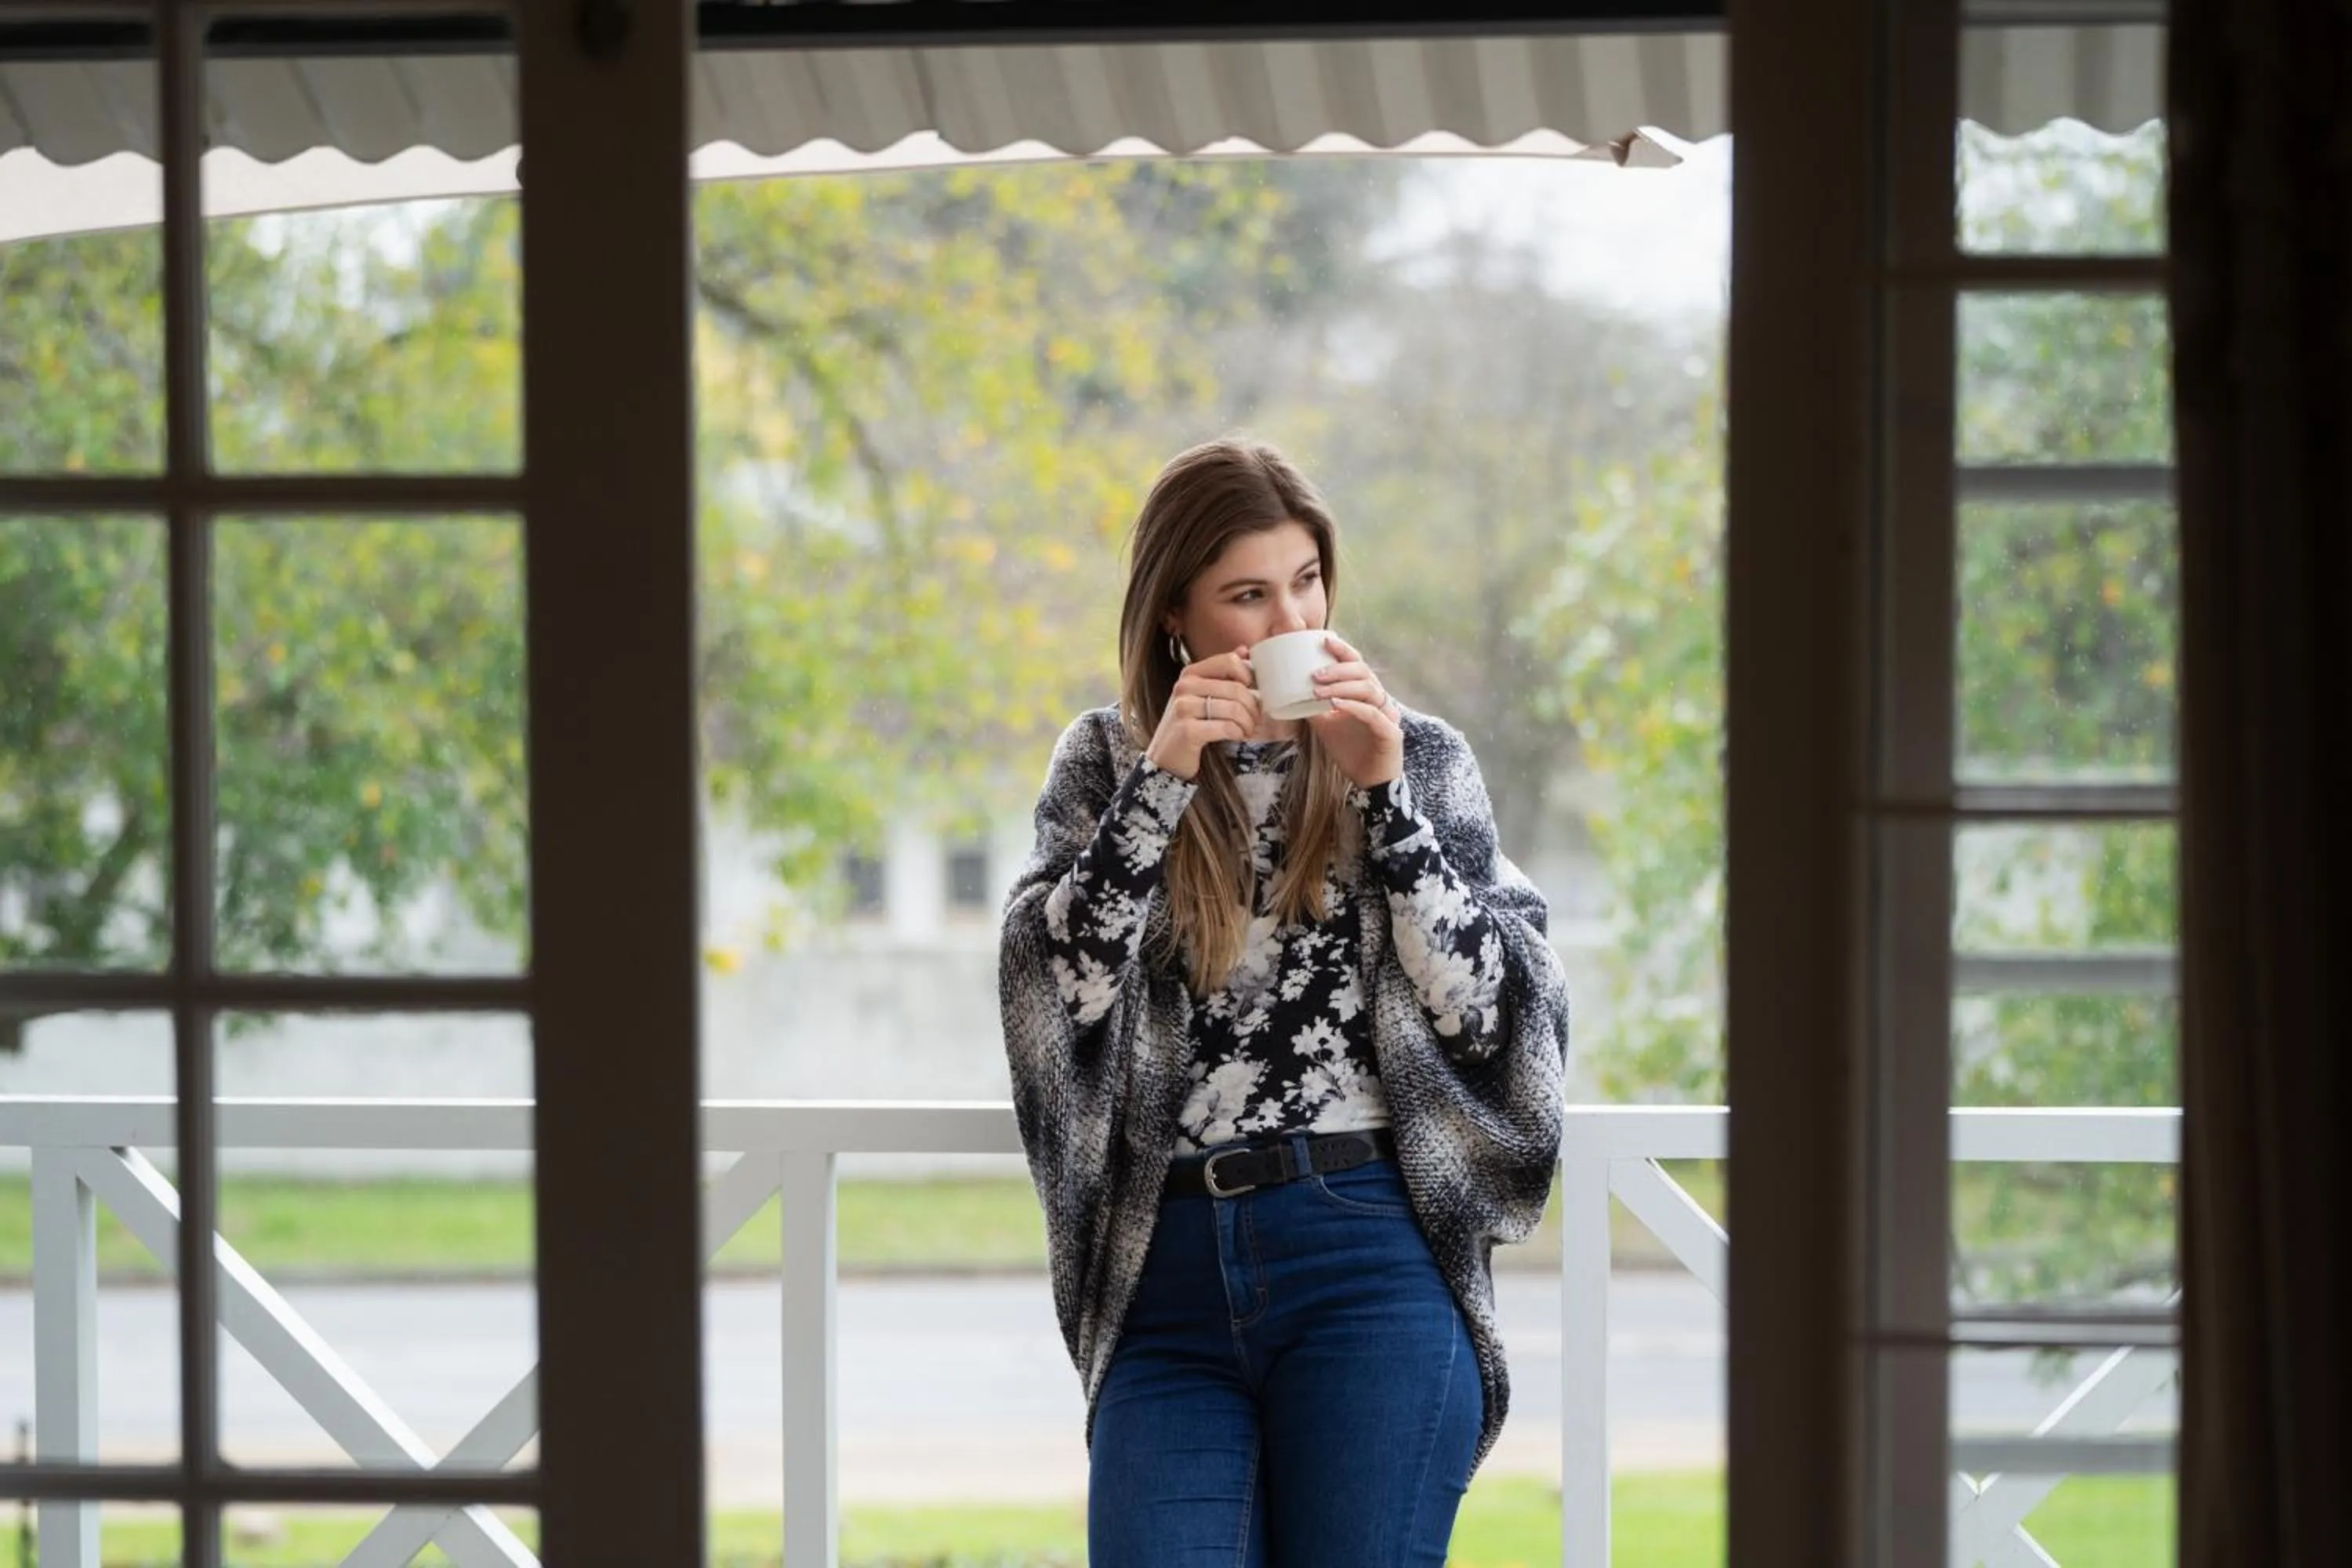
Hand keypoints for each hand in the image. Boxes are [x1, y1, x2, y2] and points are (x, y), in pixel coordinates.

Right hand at [1146, 648, 1260, 780]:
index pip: (1229, 661)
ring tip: (1247, 730)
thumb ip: (1222, 672)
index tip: (1252, 692)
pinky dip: (1237, 733)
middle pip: (1236, 688)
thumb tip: (1244, 650)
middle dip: (1253, 707)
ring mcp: (1183, 708)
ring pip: (1234, 708)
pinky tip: (1237, 736)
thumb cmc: (1189, 723)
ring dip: (1247, 723)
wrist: (1167, 756)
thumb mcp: (1202, 694)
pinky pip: (1226, 727)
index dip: (1248, 676)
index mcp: (1189, 673)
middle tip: (1255, 720)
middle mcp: (1184, 687)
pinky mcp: (1187, 730)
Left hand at [1306, 632, 1403, 787]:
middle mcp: (1380, 700)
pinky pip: (1372, 714)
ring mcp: (1388, 715)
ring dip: (1342, 687)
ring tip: (1318, 689)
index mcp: (1366, 694)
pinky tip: (1335, 704)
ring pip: (1369, 689)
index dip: (1343, 651)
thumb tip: (1289, 692)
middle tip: (1313, 674)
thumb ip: (1314, 708)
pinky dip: (1353, 706)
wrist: (1369, 783)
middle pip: (1364, 672)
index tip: (1324, 640)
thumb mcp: (1326, 725)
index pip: (1357, 665)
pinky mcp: (1390, 733)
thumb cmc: (1350, 751)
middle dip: (1338, 669)